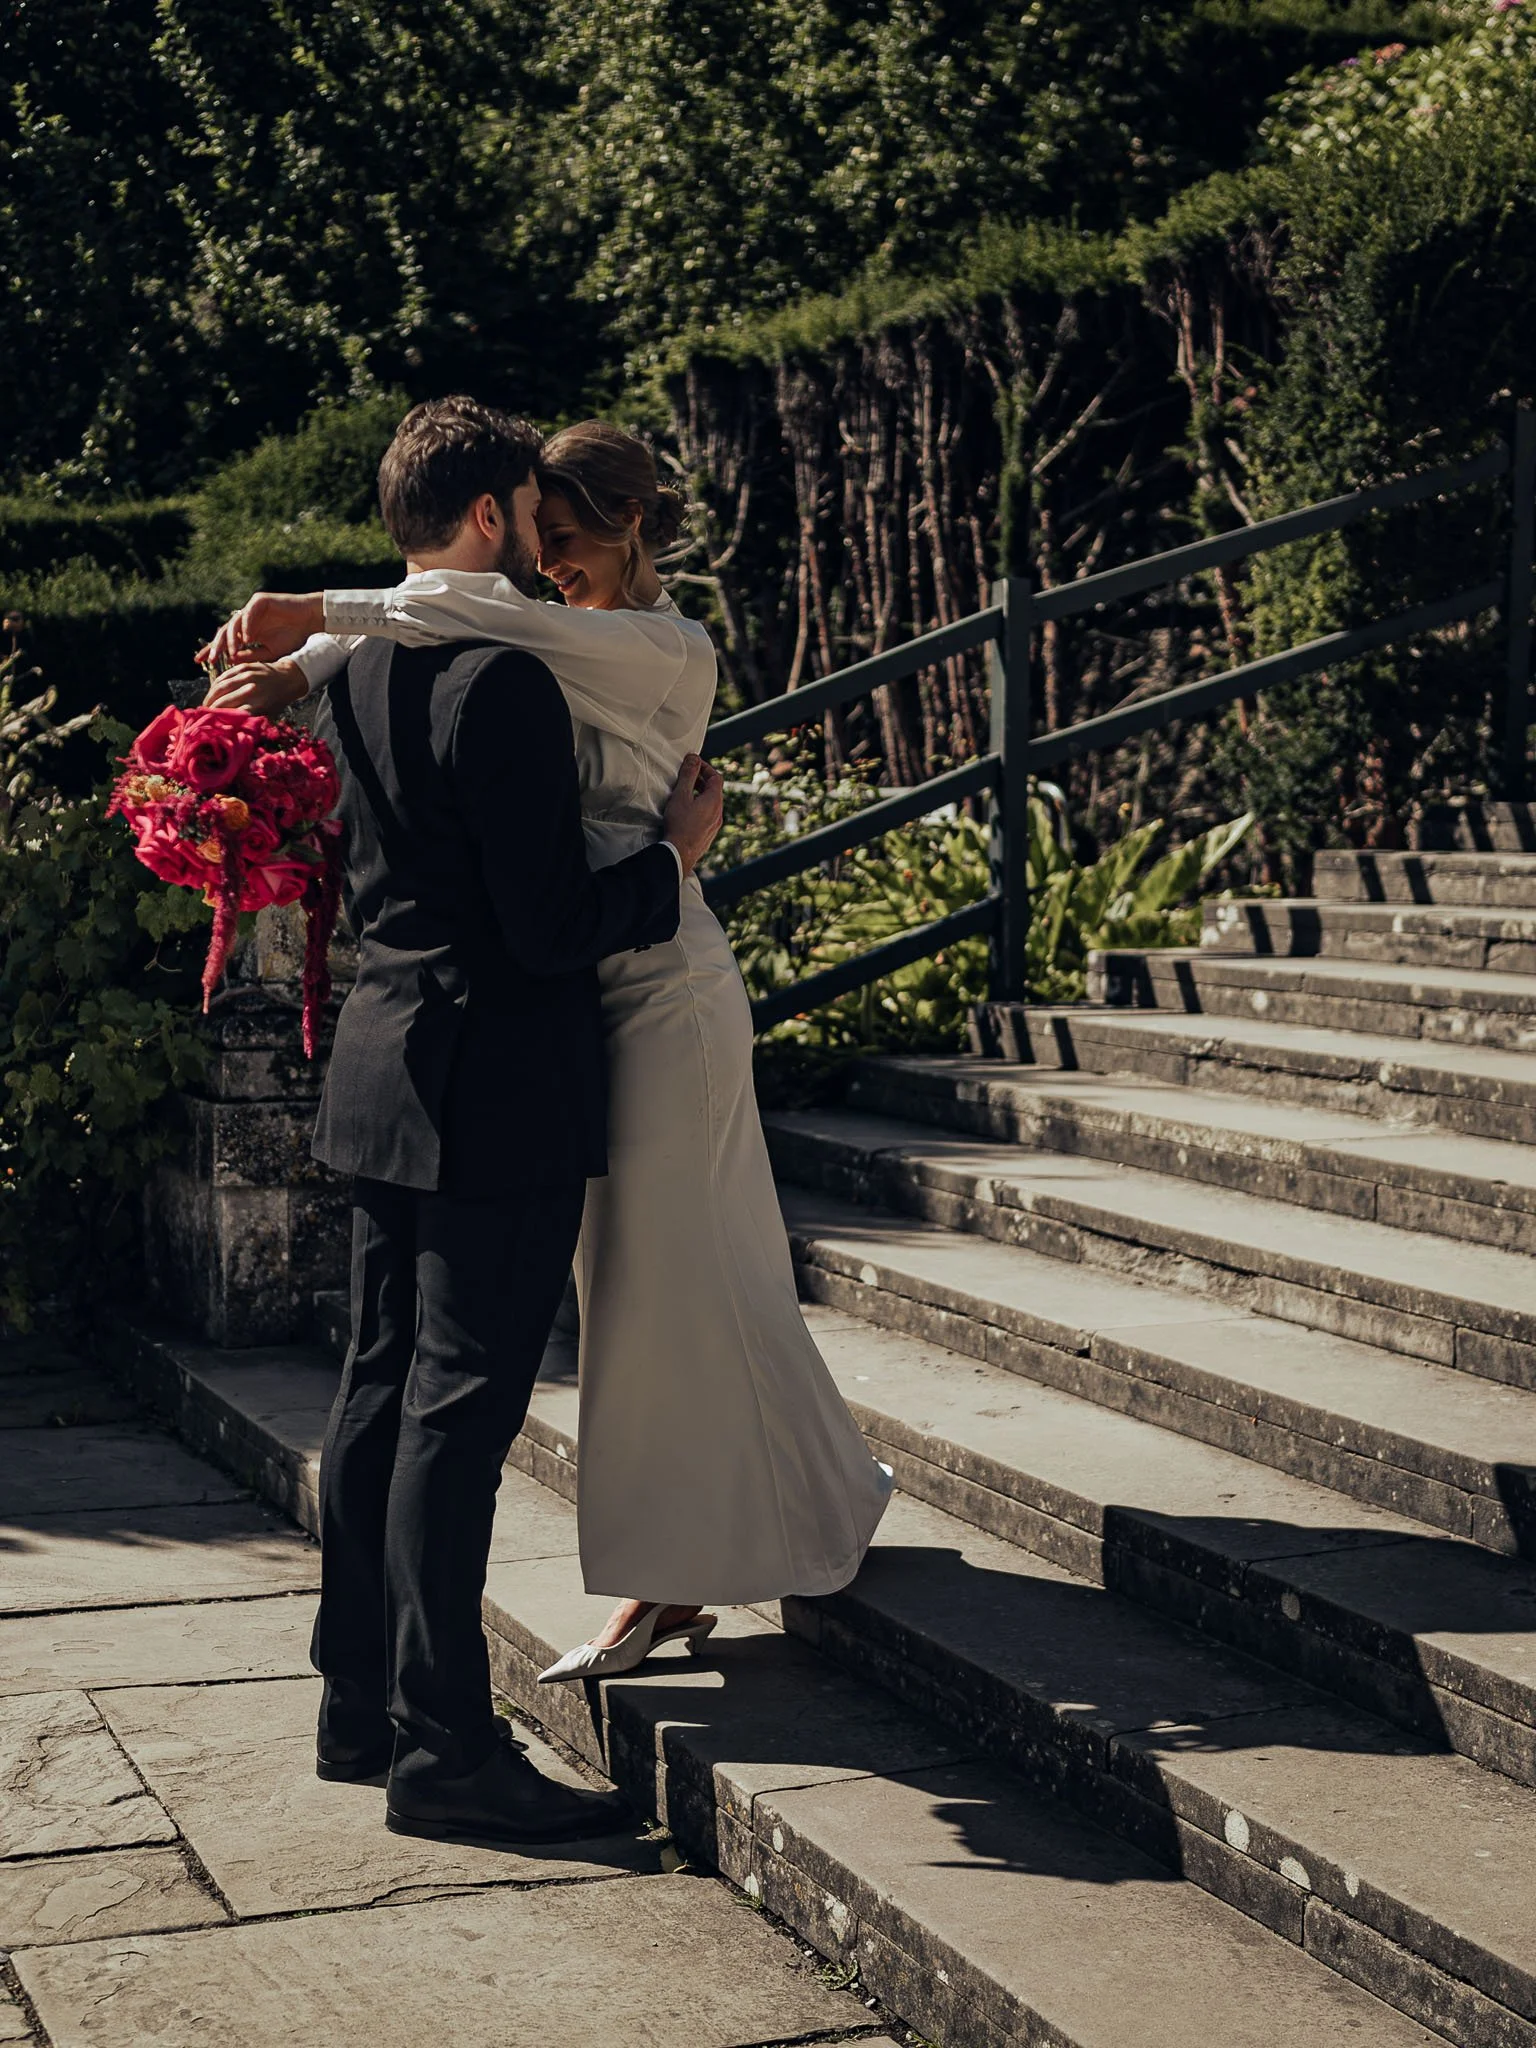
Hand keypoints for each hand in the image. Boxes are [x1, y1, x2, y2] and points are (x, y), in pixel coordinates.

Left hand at [197, 591, 324, 670]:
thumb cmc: (293, 636)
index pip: (225, 641)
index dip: (213, 650)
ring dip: (231, 639)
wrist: (309, 620)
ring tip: (231, 652)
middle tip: (211, 659)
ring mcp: (251, 609)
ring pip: (234, 624)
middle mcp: (245, 620)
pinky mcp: (259, 601)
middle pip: (225, 632)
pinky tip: (246, 640)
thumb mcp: (271, 652)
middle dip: (216, 646)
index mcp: (246, 632)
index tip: (200, 661)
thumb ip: (252, 656)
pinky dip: (246, 627)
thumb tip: (232, 660)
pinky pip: (248, 614)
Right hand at [202, 658, 309, 715]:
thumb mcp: (267, 714)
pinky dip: (215, 685)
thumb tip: (230, 727)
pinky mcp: (244, 667)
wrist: (289, 677)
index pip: (231, 714)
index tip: (211, 725)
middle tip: (203, 715)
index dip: (219, 719)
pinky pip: (224, 676)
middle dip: (210, 709)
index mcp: (258, 705)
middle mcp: (251, 690)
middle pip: (223, 701)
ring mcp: (247, 676)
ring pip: (220, 687)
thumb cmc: (277, 700)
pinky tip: (212, 692)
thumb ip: (250, 719)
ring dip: (209, 697)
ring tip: (205, 704)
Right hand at [661, 754, 724, 877]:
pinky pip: (708, 816)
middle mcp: (718, 813)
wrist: (679, 854)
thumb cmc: (679, 824)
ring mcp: (715, 826)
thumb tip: (694, 758)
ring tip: (685, 793)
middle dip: (702, 781)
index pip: (716, 777)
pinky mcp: (708, 836)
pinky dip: (700, 808)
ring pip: (711, 804)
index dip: (706, 768)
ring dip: (700, 795)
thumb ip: (688, 775)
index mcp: (714, 801)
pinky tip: (686, 812)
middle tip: (688, 777)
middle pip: (715, 791)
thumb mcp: (681, 795)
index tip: (693, 764)